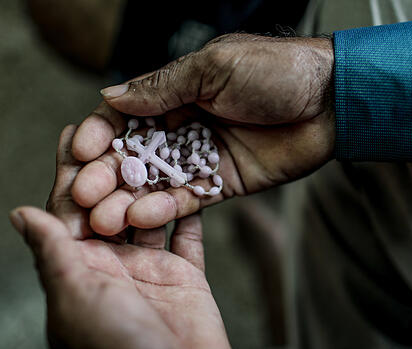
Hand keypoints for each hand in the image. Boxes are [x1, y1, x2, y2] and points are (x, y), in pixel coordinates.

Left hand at [9, 126, 230, 348]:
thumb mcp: (74, 295)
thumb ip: (52, 252)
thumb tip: (19, 214)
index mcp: (80, 270)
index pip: (70, 212)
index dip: (71, 173)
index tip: (72, 134)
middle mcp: (114, 266)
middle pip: (111, 205)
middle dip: (113, 167)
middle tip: (118, 127)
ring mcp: (151, 270)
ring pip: (150, 214)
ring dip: (153, 183)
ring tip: (156, 144)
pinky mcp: (187, 278)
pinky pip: (189, 235)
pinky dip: (193, 209)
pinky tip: (193, 180)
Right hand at [71, 33, 335, 234]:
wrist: (330, 100)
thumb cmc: (275, 71)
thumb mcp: (212, 68)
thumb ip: (162, 87)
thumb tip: (110, 96)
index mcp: (176, 94)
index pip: (126, 115)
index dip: (102, 133)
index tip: (81, 150)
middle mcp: (183, 127)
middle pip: (134, 154)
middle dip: (107, 174)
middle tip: (85, 194)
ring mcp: (201, 157)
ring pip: (155, 182)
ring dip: (128, 199)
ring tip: (104, 218)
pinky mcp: (221, 183)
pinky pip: (188, 199)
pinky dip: (165, 209)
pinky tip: (142, 217)